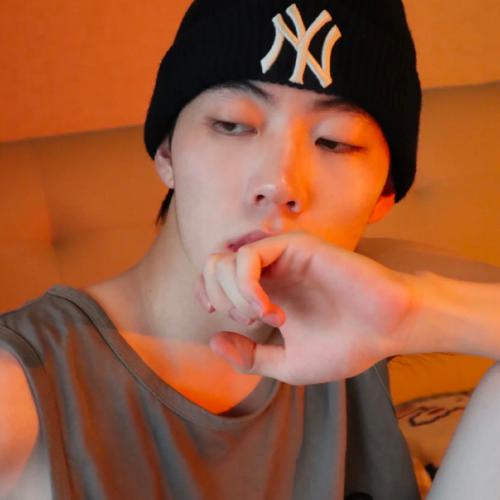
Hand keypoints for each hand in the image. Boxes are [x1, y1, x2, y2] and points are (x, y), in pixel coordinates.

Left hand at [194, 232, 414, 383]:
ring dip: (233, 296)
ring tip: (265, 317)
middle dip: (218, 297)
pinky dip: (247, 288)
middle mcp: (270, 270)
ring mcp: (281, 256)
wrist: (387, 329)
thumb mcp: (289, 364)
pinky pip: (249, 258)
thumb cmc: (345, 345)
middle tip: (250, 321)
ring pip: (224, 260)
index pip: (216, 278)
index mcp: (266, 290)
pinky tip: (270, 312)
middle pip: (212, 265)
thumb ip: (250, 357)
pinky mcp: (295, 247)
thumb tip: (213, 341)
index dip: (207, 295)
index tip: (222, 318)